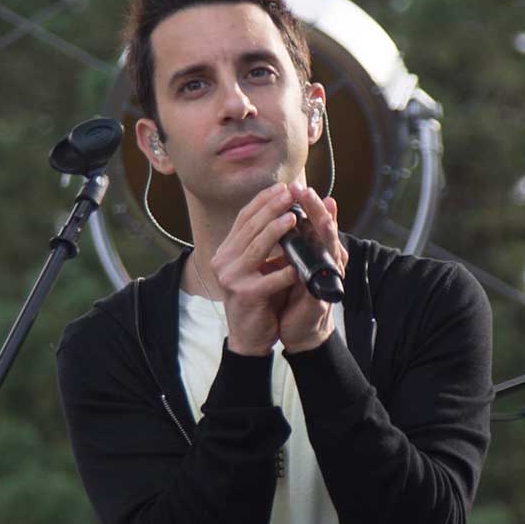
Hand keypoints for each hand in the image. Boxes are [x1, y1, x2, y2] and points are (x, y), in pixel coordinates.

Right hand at [210, 180, 312, 355]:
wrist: (250, 336)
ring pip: (257, 247)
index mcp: (227, 251)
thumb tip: (286, 213)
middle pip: (250, 227)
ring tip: (294, 217)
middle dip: (271, 208)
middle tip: (290, 194)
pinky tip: (299, 264)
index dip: (262, 201)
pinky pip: (269, 279)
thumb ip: (265, 244)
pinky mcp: (245, 295)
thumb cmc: (259, 299)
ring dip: (276, 230)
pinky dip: (286, 270)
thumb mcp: (259, 266)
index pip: (244, 218)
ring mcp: (232, 278)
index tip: (281, 187)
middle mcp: (224, 261)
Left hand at [273, 184, 342, 354]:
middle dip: (317, 210)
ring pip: (331, 250)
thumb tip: (296, 212)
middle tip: (307, 191)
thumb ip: (299, 238)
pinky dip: (321, 268)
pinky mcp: (321, 298)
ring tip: (321, 214)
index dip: (311, 203)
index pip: (318, 221)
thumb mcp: (296, 261)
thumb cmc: (298, 293)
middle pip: (327, 230)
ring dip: (326, 231)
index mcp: (319, 251)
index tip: (298, 185)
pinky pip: (323, 280)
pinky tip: (316, 256)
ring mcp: (328, 279)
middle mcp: (328, 261)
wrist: (301, 330)